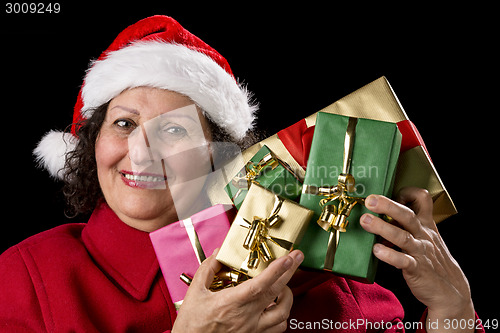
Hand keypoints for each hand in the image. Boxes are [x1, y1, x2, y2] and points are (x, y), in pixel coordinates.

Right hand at [172, 249, 303, 332]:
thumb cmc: (191, 324)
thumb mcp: (195, 291)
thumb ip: (208, 269)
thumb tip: (220, 253)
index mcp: (232, 303)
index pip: (261, 284)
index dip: (277, 269)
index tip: (288, 257)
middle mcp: (246, 317)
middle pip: (277, 293)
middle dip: (290, 272)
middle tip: (296, 258)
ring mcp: (252, 329)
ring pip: (283, 313)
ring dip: (288, 296)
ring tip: (285, 285)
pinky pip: (277, 328)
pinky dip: (282, 315)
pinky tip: (276, 306)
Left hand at [360, 187, 474, 332]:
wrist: (451, 291)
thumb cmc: (432, 260)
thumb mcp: (425, 237)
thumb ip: (407, 225)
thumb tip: (380, 214)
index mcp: (425, 224)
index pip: (422, 199)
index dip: (407, 192)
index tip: (391, 193)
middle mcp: (423, 235)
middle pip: (407, 215)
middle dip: (388, 205)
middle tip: (370, 200)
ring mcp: (420, 252)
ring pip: (402, 236)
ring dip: (382, 228)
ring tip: (365, 221)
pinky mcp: (417, 269)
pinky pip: (403, 261)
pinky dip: (390, 255)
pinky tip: (376, 250)